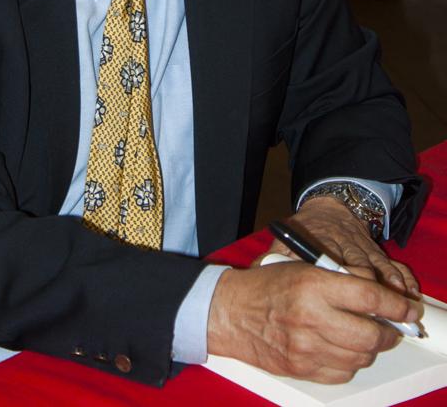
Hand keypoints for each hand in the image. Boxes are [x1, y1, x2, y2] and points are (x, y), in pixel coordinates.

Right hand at [207, 259, 421, 383]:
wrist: (229, 312)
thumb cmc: (264, 285)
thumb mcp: (301, 267)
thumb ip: (338, 278)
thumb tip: (375, 294)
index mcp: (312, 284)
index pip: (369, 297)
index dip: (396, 305)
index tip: (408, 309)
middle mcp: (311, 317)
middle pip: (370, 334)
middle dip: (388, 332)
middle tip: (390, 326)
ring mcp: (307, 347)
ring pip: (360, 356)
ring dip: (370, 348)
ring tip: (364, 336)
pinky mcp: (302, 368)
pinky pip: (343, 371)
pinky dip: (350, 361)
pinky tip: (343, 348)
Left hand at [269, 197, 419, 296]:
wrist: (330, 205)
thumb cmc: (305, 230)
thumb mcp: (286, 238)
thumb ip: (273, 256)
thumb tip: (254, 273)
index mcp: (318, 240)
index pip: (325, 259)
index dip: (333, 277)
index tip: (338, 295)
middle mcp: (342, 243)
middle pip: (356, 264)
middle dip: (364, 286)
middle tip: (370, 309)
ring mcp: (361, 246)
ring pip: (376, 265)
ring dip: (386, 284)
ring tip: (393, 302)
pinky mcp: (375, 250)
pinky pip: (391, 262)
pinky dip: (400, 276)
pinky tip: (405, 290)